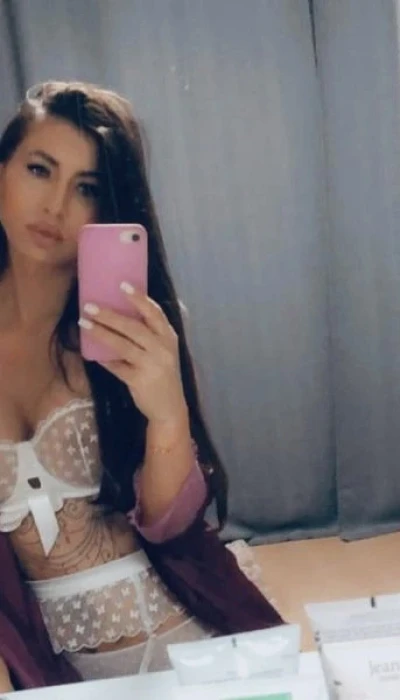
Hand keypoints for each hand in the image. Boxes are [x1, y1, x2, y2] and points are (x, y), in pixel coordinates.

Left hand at [79, 283, 187, 423]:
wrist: (170, 408)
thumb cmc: (163, 374)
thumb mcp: (164, 351)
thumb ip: (150, 335)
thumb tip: (119, 314)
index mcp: (169, 337)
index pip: (154, 313)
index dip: (139, 298)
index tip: (122, 285)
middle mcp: (162, 349)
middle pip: (133, 327)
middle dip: (110, 315)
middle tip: (90, 306)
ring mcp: (151, 365)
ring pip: (122, 345)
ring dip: (101, 333)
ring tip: (84, 323)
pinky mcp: (139, 380)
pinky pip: (117, 366)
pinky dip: (104, 359)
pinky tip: (92, 354)